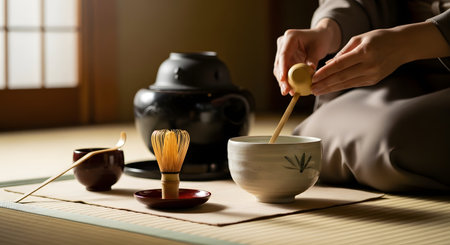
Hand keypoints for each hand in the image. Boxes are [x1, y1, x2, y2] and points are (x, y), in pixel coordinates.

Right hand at [274, 18, 340, 95]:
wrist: (320, 37)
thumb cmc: (320, 40)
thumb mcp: (318, 49)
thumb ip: (313, 59)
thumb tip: (310, 71)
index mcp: (290, 37)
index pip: (284, 54)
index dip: (282, 67)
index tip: (283, 79)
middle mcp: (283, 44)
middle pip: (279, 63)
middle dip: (282, 78)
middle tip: (286, 90)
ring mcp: (282, 52)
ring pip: (279, 69)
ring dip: (283, 82)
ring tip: (289, 92)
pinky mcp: (284, 60)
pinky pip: (284, 71)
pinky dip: (288, 80)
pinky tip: (291, 90)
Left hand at [311, 21, 449, 94]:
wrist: (403, 45)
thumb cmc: (379, 38)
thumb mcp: (360, 38)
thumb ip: (343, 52)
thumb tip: (327, 65)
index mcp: (365, 52)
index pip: (340, 65)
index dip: (325, 73)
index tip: (313, 77)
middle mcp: (369, 65)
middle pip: (341, 77)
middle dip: (324, 84)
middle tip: (310, 88)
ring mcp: (372, 75)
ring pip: (346, 83)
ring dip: (330, 88)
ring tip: (316, 91)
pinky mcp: (373, 80)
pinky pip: (353, 84)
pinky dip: (339, 86)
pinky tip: (329, 88)